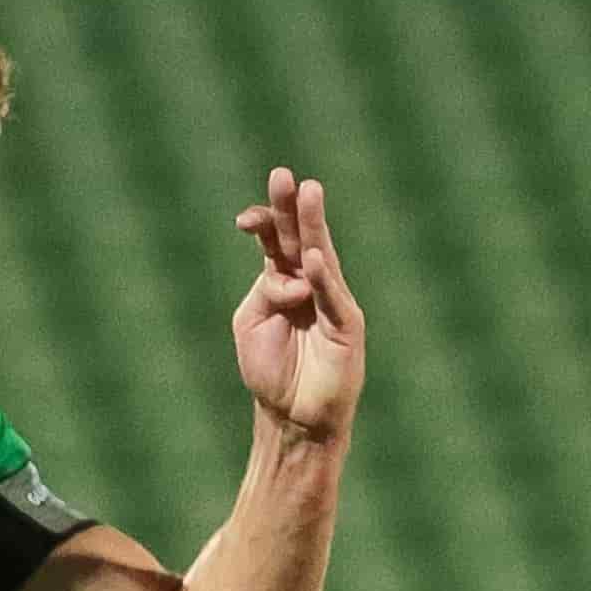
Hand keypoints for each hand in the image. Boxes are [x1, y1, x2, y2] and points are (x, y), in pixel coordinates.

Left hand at [231, 168, 363, 443]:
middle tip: (283, 175)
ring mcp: (330, 300)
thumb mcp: (251, 322)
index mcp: (282, 280)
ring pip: (320, 256)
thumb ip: (263, 290)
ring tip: (310, 192)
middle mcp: (309, 283)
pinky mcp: (346, 324)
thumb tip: (288, 274)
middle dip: (290, 206)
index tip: (243, 219)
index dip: (262, 225)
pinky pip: (332, 296)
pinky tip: (311, 258)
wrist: (292, 415)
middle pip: (298, 237)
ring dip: (313, 225)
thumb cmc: (270, 370)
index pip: (273, 242)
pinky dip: (321, 277)